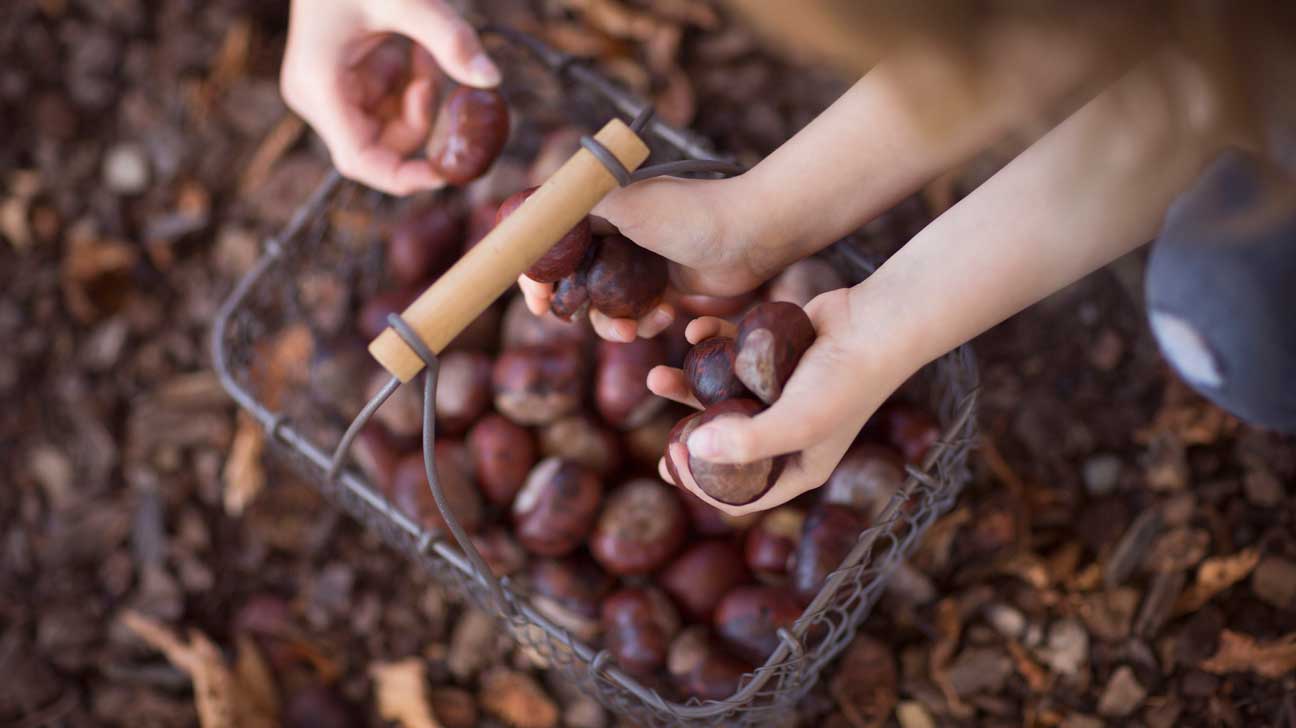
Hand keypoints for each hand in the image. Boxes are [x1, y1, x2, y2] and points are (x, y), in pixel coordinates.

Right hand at [281, 0, 500, 194]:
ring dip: (419, 97)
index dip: (404, 177)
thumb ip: (449, 39)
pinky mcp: (346, 77)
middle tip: (436, 74)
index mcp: (319, 88)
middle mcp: (318, 96)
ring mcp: (330, 88)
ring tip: (424, 49)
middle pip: (381, 146)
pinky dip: (412, 83)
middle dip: (420, 119)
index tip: (448, 172)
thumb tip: (491, 79)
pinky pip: (388, 102)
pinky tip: (418, 47)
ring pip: (389, 126)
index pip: (360, 162)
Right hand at [518, 174, 780, 341]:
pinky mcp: (664, 288)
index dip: (538, 275)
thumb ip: (576, 210)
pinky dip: (646, 323)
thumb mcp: (626, 203)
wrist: (751, 234)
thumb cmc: (689, 214)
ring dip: (613, 324)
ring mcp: (638, 263)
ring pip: (605, 307)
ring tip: (634, 331)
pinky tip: (668, 315)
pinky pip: (638, 316)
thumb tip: (532, 219)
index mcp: (599, 210)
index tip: (539, 302)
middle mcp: (614, 235)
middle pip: (573, 281)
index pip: (551, 244)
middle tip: (580, 320)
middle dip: (575, 307)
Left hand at [651, 287, 911, 515]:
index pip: (740, 494)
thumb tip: (691, 451)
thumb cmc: (845, 380)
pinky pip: (729, 355)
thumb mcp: (798, 422)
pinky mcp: (770, 356)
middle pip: (725, 449)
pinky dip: (710, 342)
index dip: (700, 485)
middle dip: (688, 441)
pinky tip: (694, 328)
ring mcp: (776, 395)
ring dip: (685, 387)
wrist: (876, 321)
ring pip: (718, 397)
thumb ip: (746, 442)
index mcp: (797, 467)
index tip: (671, 460)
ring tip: (656, 377)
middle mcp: (785, 435)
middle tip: (661, 439)